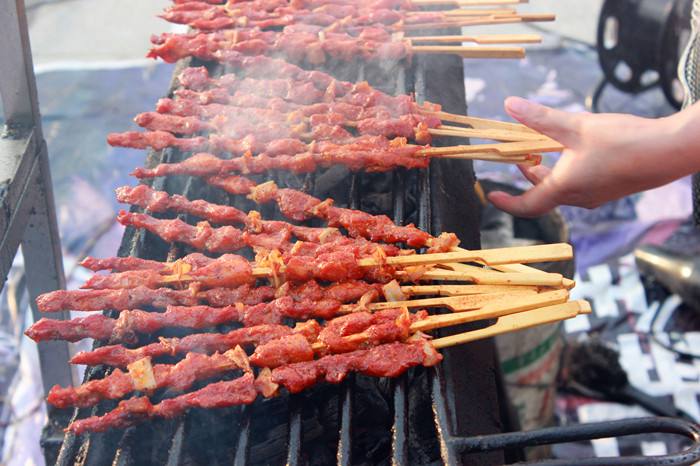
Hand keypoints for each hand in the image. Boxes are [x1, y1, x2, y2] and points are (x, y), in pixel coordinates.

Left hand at [487, 97, 698, 216]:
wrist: (670, 152)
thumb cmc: (624, 141)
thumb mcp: (576, 126)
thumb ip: (540, 118)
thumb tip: (510, 105)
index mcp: (564, 188)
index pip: (527, 205)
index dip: (506, 202)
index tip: (490, 194)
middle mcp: (578, 198)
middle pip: (542, 191)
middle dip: (527, 174)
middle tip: (519, 153)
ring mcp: (595, 196)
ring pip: (561, 186)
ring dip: (548, 170)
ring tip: (542, 146)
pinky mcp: (609, 189)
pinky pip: (578, 184)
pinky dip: (566, 170)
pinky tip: (574, 148)